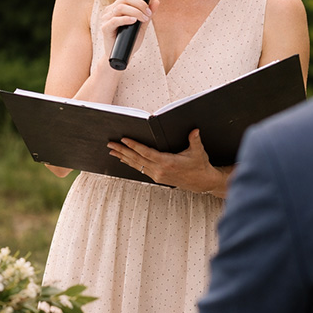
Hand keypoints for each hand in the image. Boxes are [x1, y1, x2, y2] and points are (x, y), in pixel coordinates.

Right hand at [98, 0, 159, 66]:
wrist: (122, 56)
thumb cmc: (130, 40)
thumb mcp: (142, 25)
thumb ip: (148, 13)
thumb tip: (156, 1)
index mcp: (118, 6)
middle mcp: (111, 10)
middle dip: (140, 3)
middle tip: (148, 14)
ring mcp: (107, 18)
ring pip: (121, 7)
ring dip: (136, 12)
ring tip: (144, 19)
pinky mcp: (105, 28)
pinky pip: (115, 20)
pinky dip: (126, 19)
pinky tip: (134, 21)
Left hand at [107, 129, 233, 196]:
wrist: (202, 182)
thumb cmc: (200, 165)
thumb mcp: (198, 152)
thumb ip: (195, 140)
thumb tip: (194, 130)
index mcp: (167, 163)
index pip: (146, 153)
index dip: (134, 146)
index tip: (124, 140)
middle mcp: (160, 170)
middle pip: (137, 159)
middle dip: (122, 151)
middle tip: (110, 144)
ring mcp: (157, 175)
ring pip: (137, 165)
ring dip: (123, 157)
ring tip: (112, 151)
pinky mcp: (157, 178)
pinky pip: (141, 169)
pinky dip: (131, 163)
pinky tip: (124, 159)